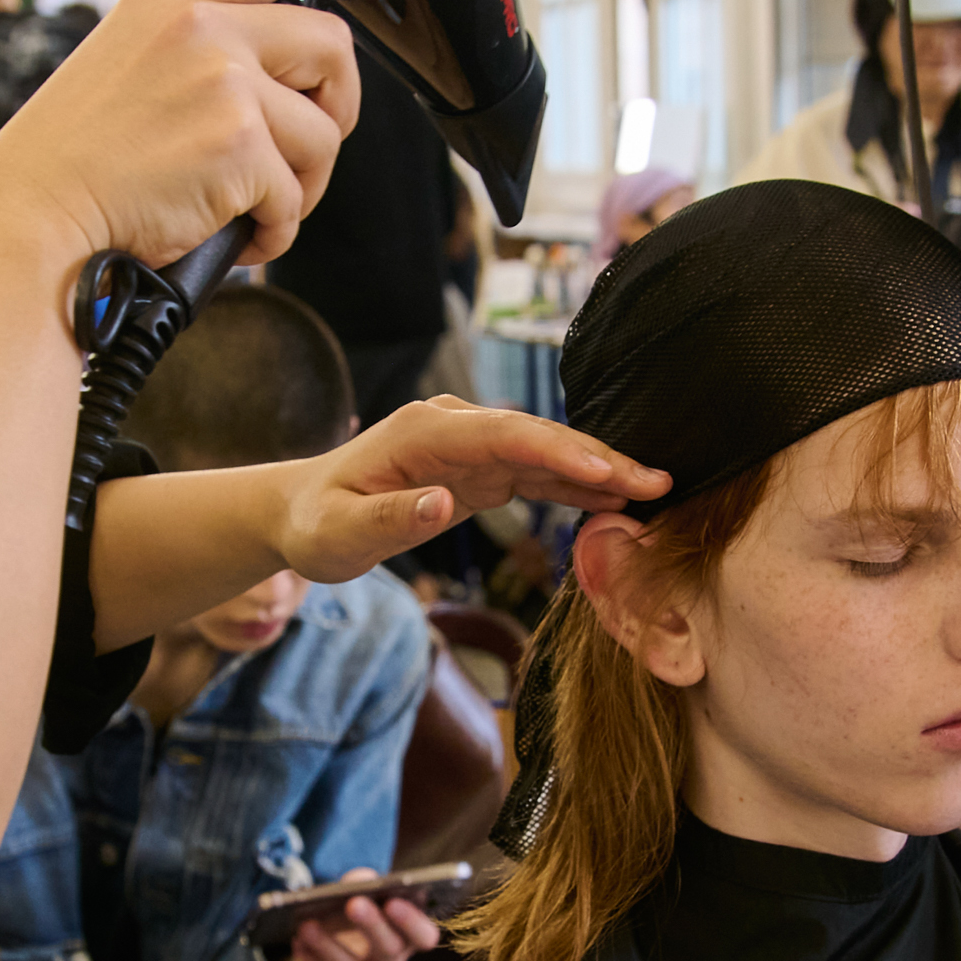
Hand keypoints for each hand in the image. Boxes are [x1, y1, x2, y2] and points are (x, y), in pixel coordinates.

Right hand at [0, 0, 413, 272]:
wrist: (41, 213)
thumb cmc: (81, 160)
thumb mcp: (133, 64)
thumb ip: (203, 50)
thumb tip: (280, 81)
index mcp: (172, 1)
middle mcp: (201, 28)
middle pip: (332, 49)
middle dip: (335, 109)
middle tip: (300, 153)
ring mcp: (224, 81)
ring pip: (323, 134)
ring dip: (300, 185)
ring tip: (249, 206)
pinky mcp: (240, 144)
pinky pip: (296, 198)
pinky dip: (273, 230)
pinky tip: (232, 233)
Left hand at [272, 395, 672, 578]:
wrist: (302, 511)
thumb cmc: (317, 523)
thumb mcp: (339, 534)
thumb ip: (391, 519)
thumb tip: (444, 504)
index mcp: (425, 431)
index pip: (506, 435)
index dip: (560, 451)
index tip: (609, 472)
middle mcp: (455, 426)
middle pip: (540, 436)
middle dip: (601, 457)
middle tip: (658, 482)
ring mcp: (472, 444)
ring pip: (547, 453)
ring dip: (600, 470)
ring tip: (655, 490)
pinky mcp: (482, 468)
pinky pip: (538, 474)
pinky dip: (576, 485)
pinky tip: (616, 498)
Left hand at [284, 871, 440, 960]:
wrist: (316, 957)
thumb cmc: (342, 922)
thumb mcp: (352, 897)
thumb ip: (360, 884)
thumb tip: (363, 880)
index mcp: (405, 939)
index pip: (425, 936)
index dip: (413, 922)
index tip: (393, 902)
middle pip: (392, 951)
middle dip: (372, 926)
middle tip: (353, 903)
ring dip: (330, 948)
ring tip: (306, 927)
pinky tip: (299, 945)